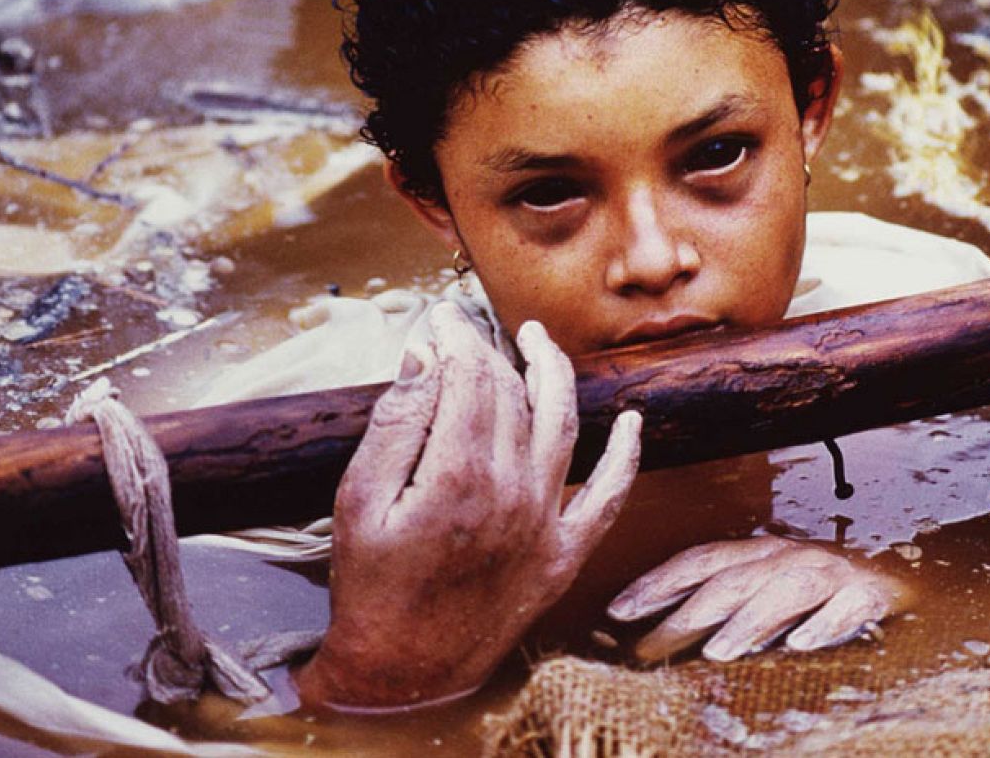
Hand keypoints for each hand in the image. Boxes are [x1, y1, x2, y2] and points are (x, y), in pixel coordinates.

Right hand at [295, 302, 641, 709]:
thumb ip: (396, 424)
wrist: (403, 672)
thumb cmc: (372, 587)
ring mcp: (545, 523)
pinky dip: (626, 456)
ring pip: (562, 424)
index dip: (456, 337)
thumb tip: (426, 358)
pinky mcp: (565, 554)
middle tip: (470, 328)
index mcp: (457, 475)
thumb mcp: (358, 501)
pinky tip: (631, 421)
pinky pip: (610, 496)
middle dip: (490, 350)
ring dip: (554, 374)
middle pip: (511, 395)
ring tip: (539, 341)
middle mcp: (512, 492)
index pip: (469, 377)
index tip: (441, 318)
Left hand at [607, 535, 907, 662]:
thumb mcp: (764, 593)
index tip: (616, 611)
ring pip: (783, 591)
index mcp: (758, 553)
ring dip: (749, 621)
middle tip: (649, 649)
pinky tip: (802, 646)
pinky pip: (846, 608)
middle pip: (730, 581)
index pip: (699, 561)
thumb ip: (720, 609)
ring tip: (717, 652)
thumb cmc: (816, 594)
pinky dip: (824, 625)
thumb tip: (653, 638)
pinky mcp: (869, 595)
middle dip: (686, 615)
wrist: (899, 577)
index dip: (657, 583)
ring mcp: (829, 573)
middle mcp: (788, 557)